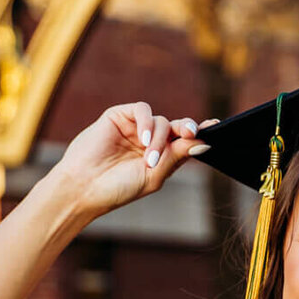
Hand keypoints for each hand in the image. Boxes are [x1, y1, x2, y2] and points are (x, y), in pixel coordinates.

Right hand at [47, 102, 218, 217]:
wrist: (83, 187)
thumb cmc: (117, 188)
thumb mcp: (153, 175)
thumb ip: (176, 157)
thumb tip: (202, 141)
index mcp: (160, 157)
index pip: (185, 141)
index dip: (200, 133)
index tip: (215, 127)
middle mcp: (150, 140)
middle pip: (177, 127)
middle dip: (187, 128)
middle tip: (192, 132)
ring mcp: (135, 128)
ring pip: (161, 121)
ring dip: (159, 138)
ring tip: (148, 159)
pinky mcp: (119, 116)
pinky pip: (142, 109)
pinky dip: (146, 122)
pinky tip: (143, 139)